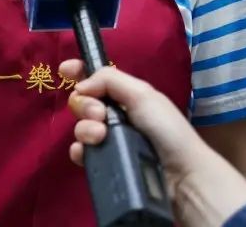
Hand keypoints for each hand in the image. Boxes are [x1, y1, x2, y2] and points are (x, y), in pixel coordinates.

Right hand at [59, 61, 245, 226]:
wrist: (181, 176)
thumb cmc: (166, 130)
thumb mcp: (142, 94)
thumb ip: (109, 80)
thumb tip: (80, 86)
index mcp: (126, 96)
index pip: (96, 79)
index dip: (79, 72)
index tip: (64, 69)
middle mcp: (115, 116)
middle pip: (83, 102)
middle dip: (85, 105)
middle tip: (100, 114)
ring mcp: (109, 141)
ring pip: (80, 127)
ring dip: (85, 128)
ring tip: (101, 135)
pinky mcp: (105, 164)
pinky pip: (80, 153)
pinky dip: (81, 150)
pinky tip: (90, 152)